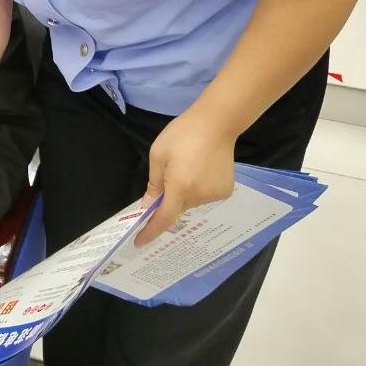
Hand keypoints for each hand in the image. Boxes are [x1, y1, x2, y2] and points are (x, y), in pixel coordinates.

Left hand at [133, 110, 236, 246]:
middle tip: (168, 177)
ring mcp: (215, 195)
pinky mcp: (225, 190)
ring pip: (191, 202)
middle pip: (177, 208)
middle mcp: (199, 196)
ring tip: (187, 167)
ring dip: (183, 193)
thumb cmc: (182, 135)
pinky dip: (197, 189)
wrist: (217, 123)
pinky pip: (204, 196)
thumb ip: (154, 186)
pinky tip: (200, 169)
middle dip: (168, 200)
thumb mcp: (158, 156)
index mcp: (180, 188)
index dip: (150, 231)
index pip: (163, 219)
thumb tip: (148, 208)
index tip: (139, 242)